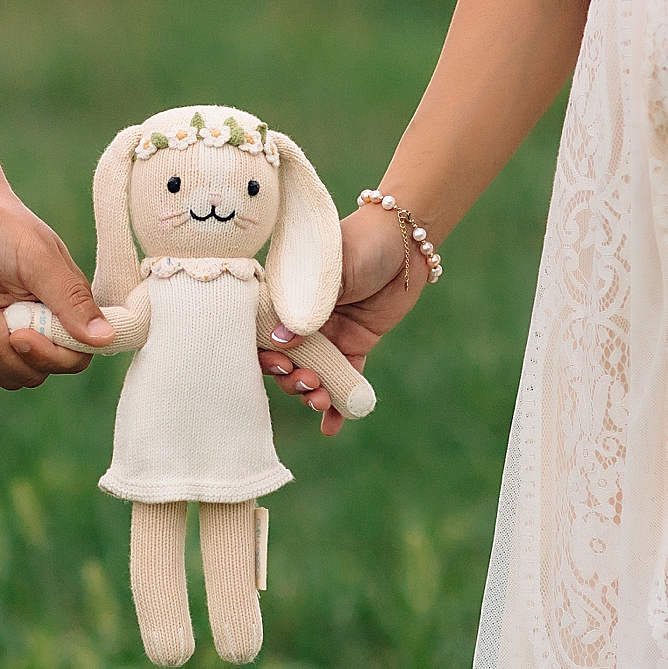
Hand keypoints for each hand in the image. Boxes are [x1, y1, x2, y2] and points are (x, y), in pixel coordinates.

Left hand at [0, 178, 112, 390]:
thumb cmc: (1, 223)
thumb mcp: (37, 259)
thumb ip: (70, 299)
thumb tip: (105, 339)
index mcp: (68, 304)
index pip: (76, 356)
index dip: (50, 357)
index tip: (21, 335)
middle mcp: (43, 322)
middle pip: (39, 372)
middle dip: (10, 355)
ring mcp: (10, 331)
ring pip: (11, 376)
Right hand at [260, 205, 425, 435]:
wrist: (407, 241)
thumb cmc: (360, 244)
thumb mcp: (329, 273)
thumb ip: (305, 307)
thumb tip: (279, 344)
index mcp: (284, 298)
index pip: (260, 331)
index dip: (262, 353)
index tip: (278, 363)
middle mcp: (301, 320)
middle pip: (283, 360)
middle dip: (289, 378)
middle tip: (306, 380)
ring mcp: (327, 335)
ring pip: (310, 373)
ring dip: (310, 393)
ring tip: (320, 399)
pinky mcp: (355, 346)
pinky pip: (344, 379)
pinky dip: (337, 404)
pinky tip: (331, 427)